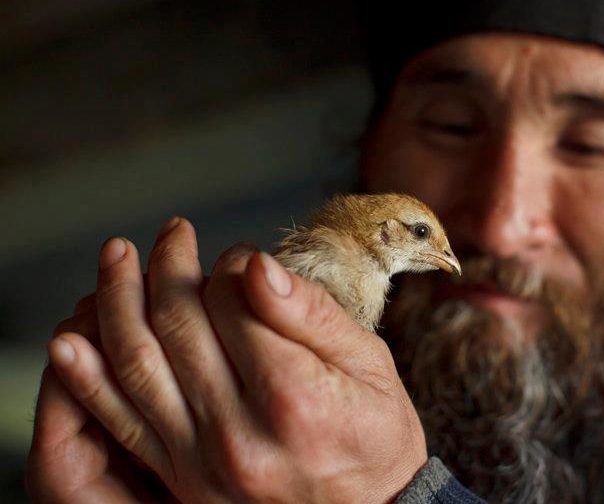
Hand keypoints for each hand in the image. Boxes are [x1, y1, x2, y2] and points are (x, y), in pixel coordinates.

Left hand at [45, 218, 427, 502]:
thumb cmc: (376, 432)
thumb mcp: (370, 363)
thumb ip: (311, 313)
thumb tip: (255, 266)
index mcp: (295, 394)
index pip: (233, 304)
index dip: (229, 265)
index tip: (237, 254)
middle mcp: (241, 431)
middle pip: (180, 327)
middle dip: (168, 266)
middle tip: (171, 233)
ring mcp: (204, 462)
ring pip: (139, 366)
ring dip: (117, 302)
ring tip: (116, 257)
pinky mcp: (184, 479)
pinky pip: (123, 423)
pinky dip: (89, 379)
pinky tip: (69, 342)